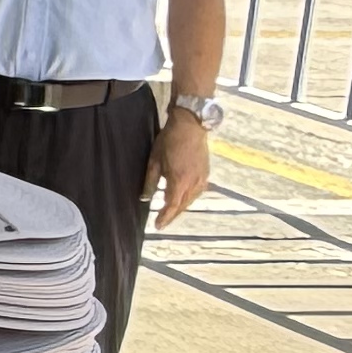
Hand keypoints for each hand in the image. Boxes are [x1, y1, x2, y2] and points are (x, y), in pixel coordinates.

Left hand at [149, 109, 212, 227]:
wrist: (190, 127)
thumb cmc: (169, 142)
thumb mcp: (154, 162)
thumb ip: (150, 182)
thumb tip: (146, 198)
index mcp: (180, 181)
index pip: (172, 206)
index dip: (164, 217)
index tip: (157, 226)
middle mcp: (194, 183)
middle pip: (182, 206)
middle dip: (172, 215)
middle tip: (162, 222)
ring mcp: (202, 179)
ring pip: (191, 200)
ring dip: (180, 207)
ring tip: (169, 213)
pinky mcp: (206, 174)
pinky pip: (196, 192)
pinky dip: (188, 198)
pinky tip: (181, 199)